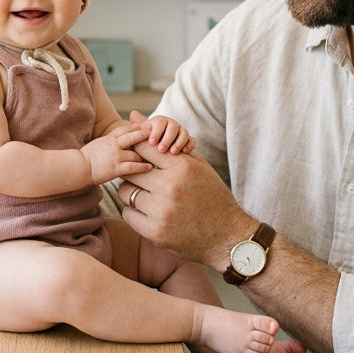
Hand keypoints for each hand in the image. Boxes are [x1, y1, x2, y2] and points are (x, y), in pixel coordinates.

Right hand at [80, 127, 151, 184]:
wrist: (77, 167)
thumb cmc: (82, 159)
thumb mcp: (95, 145)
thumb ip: (105, 144)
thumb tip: (110, 144)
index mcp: (107, 139)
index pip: (124, 130)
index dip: (135, 128)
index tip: (144, 126)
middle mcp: (113, 145)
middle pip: (133, 137)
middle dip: (144, 135)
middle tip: (155, 133)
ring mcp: (116, 156)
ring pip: (136, 153)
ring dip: (146, 154)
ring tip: (156, 155)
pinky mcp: (116, 168)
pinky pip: (133, 167)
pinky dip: (142, 167)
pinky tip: (149, 167)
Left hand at [118, 141, 253, 268]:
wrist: (227, 236)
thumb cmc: (211, 196)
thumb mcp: (198, 165)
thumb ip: (168, 142)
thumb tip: (135, 116)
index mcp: (182, 167)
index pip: (144, 147)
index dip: (137, 149)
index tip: (138, 154)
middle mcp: (170, 187)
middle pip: (130, 169)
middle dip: (133, 171)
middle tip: (142, 177)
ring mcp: (161, 211)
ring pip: (126, 192)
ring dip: (132, 191)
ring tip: (148, 194)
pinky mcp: (155, 232)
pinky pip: (128, 214)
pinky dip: (134, 212)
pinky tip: (149, 211)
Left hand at [139, 114, 194, 154]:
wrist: (157, 150)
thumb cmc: (146, 142)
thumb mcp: (142, 135)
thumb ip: (139, 127)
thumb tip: (133, 113)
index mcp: (159, 122)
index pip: (159, 123)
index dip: (156, 132)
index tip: (151, 143)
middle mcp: (171, 125)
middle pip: (172, 128)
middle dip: (167, 139)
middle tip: (161, 150)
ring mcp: (181, 132)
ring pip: (183, 133)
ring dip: (178, 142)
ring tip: (173, 152)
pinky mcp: (188, 141)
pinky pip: (192, 140)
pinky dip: (189, 144)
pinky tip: (184, 151)